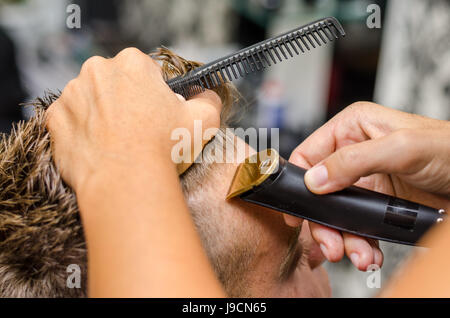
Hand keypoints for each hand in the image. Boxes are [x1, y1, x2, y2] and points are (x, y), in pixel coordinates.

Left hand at [45, 48, 224, 296]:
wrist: (126, 181)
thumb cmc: (165, 148)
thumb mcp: (205, 120)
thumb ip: (210, 99)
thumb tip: (205, 94)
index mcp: (132, 63)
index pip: (143, 72)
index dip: (152, 93)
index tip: (155, 114)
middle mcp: (96, 69)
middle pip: (114, 82)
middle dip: (124, 100)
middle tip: (137, 130)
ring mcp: (71, 93)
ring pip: (89, 99)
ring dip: (101, 114)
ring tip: (117, 142)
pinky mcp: (55, 118)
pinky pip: (68, 119)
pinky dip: (80, 130)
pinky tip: (97, 148)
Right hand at [287, 102, 449, 269]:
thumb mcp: (401, 148)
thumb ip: (354, 160)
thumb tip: (316, 179)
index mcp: (352, 129)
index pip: (309, 153)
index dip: (298, 182)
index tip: (298, 211)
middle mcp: (354, 154)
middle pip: (319, 191)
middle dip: (324, 221)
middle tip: (331, 243)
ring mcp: (365, 180)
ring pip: (336, 213)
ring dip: (343, 237)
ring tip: (358, 254)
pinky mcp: (377, 202)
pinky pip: (357, 225)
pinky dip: (360, 243)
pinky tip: (370, 252)